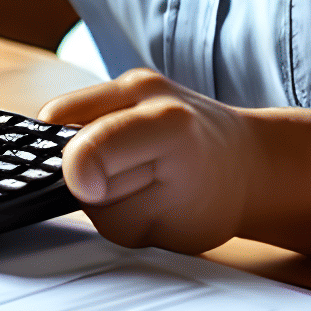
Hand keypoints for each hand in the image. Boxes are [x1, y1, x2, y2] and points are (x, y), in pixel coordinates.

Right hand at [43, 68, 259, 253]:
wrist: (244, 163)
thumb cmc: (211, 199)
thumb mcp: (167, 228)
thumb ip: (114, 213)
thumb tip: (75, 185)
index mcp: (171, 127)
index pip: (93, 148)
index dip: (81, 177)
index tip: (93, 192)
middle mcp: (148, 90)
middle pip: (67, 135)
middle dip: (84, 173)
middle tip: (131, 187)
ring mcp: (134, 81)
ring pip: (65, 124)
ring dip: (86, 157)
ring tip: (131, 171)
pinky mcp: (122, 83)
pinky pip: (76, 115)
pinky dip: (89, 140)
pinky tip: (123, 154)